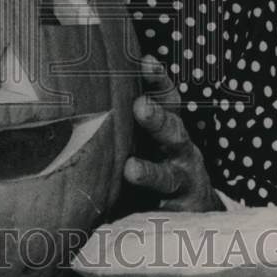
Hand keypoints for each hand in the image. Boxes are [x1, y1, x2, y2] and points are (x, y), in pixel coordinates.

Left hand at [124, 55, 223, 211]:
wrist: (194, 209)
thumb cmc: (159, 159)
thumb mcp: (148, 134)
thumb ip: (126, 115)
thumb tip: (81, 88)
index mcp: (170, 127)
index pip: (166, 99)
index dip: (158, 80)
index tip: (146, 61)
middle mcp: (180, 152)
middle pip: (172, 132)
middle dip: (157, 119)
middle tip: (140, 107)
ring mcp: (181, 185)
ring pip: (167, 177)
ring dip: (150, 173)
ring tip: (131, 169)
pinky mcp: (177, 215)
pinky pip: (162, 215)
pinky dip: (149, 215)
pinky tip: (132, 215)